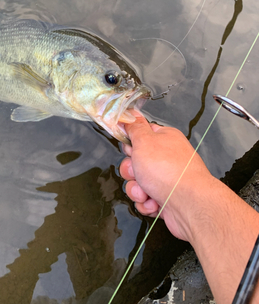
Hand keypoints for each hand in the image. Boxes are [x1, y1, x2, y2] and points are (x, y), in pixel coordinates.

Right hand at [119, 111, 213, 241]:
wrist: (189, 204)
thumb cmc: (170, 171)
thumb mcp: (144, 141)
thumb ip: (134, 127)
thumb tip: (130, 114)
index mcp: (164, 139)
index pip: (140, 136)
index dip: (131, 145)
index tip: (130, 151)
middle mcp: (166, 158)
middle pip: (135, 162)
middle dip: (131, 172)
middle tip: (138, 173)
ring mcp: (166, 179)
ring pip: (138, 183)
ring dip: (137, 190)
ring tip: (146, 192)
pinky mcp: (166, 198)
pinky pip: (146, 199)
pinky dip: (146, 203)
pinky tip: (154, 203)